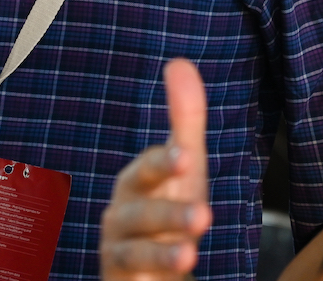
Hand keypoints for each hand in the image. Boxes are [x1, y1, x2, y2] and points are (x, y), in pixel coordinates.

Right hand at [101, 59, 212, 279]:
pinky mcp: (119, 277)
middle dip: (169, 215)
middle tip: (203, 216)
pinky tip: (182, 269)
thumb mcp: (183, 165)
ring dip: (163, 253)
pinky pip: (133, 276)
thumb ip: (184, 118)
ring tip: (191, 254)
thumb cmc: (167, 208)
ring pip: (135, 250)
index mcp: (135, 182)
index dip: (164, 162)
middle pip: (139, 211)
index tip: (187, 156)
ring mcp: (120, 249)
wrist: (150, 269)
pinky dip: (156, 273)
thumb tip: (178, 63)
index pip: (149, 167)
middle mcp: (122, 214)